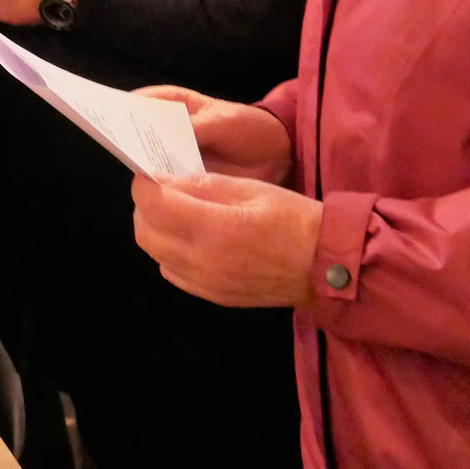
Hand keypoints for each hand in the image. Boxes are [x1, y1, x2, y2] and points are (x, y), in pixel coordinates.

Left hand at [131, 173, 321, 308]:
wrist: (325, 266)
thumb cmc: (292, 218)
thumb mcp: (249, 188)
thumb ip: (202, 185)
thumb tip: (164, 179)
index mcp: (215, 228)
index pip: (153, 203)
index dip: (144, 183)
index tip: (150, 172)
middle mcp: (204, 261)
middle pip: (145, 232)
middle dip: (144, 206)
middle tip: (161, 190)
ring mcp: (206, 284)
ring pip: (155, 254)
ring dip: (154, 229)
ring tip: (174, 213)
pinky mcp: (213, 297)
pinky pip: (172, 272)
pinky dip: (169, 253)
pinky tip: (190, 239)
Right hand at [135, 86, 294, 185]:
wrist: (275, 156)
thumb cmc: (247, 126)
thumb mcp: (225, 120)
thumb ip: (199, 126)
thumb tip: (172, 136)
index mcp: (171, 104)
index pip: (138, 102)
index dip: (121, 109)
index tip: (106, 116)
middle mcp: (164, 128)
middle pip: (137, 132)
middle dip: (127, 140)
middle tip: (120, 148)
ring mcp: (171, 155)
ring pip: (149, 159)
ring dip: (145, 168)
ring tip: (139, 175)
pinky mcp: (181, 178)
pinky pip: (166, 181)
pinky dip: (163, 187)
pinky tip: (159, 194)